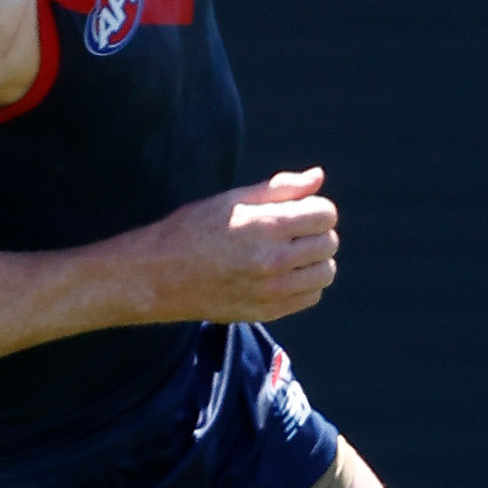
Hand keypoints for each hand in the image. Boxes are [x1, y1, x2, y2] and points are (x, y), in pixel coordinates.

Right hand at [145, 167, 337, 324]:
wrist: (158, 276)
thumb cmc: (192, 230)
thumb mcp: (232, 199)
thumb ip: (280, 188)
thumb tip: (318, 177)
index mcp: (264, 226)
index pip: (325, 214)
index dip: (315, 208)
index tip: (298, 210)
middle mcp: (272, 260)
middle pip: (329, 243)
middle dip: (316, 232)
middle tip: (291, 231)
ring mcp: (271, 290)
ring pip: (326, 273)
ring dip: (315, 260)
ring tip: (291, 254)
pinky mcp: (267, 311)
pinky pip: (311, 296)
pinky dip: (305, 284)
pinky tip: (283, 274)